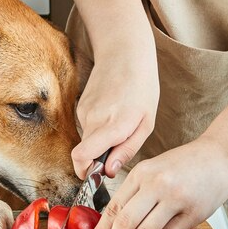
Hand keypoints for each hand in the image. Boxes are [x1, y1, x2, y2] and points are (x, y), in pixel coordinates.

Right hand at [72, 49, 158, 178]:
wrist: (124, 54)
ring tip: (120, 123)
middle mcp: (95, 119)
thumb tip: (110, 171)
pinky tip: (113, 112)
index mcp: (114, 125)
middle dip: (97, 158)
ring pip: (88, 139)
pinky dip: (99, 127)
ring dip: (101, 140)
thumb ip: (127, 150)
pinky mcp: (81, 106)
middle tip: (117, 150)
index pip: (82, 156)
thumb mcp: (146, 123)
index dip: (85, 171)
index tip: (94, 175)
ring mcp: (85, 111)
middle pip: (85, 152)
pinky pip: (88, 126)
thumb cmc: (142, 87)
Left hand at [83, 137, 227, 228]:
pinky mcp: (192, 213)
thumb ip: (135, 194)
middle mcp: (156, 184)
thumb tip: (113, 226)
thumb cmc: (185, 165)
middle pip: (125, 223)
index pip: (113, 208)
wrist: (221, 156)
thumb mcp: (153, 170)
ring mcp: (175, 199)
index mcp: (141, 173)